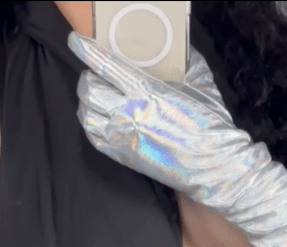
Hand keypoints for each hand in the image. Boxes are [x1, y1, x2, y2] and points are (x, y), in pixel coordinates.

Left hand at [67, 31, 251, 197]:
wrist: (212, 164)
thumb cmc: (209, 124)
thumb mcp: (201, 83)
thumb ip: (187, 60)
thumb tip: (182, 47)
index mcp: (146, 90)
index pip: (105, 65)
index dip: (85, 50)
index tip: (75, 41)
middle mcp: (129, 113)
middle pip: (89, 88)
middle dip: (88, 76)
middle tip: (96, 73)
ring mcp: (122, 137)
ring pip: (86, 113)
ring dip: (86, 100)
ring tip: (96, 94)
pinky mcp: (122, 156)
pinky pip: (93, 136)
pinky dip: (90, 122)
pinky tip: (99, 116)